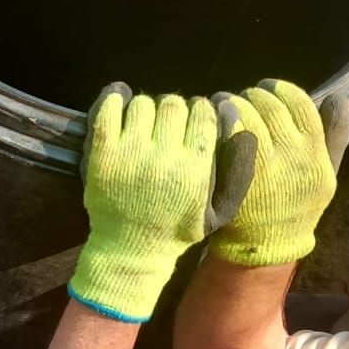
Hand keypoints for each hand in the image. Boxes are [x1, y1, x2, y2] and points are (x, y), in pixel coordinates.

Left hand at [69, 87, 252, 322]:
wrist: (131, 250)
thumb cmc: (179, 229)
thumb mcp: (220, 210)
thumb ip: (239, 170)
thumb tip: (246, 129)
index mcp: (196, 168)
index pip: (204, 113)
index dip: (200, 110)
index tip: (194, 119)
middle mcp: (164, 158)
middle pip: (173, 104)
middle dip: (174, 109)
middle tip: (169, 122)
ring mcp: (130, 155)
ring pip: (143, 104)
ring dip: (146, 107)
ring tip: (146, 123)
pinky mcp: (102, 155)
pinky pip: (107, 111)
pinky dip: (112, 98)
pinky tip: (119, 100)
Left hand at [209, 79, 348, 269]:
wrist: (267, 243)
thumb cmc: (297, 203)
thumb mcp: (325, 172)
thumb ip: (335, 135)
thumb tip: (338, 97)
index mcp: (313, 153)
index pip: (299, 105)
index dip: (281, 90)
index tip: (269, 87)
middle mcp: (288, 157)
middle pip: (268, 107)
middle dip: (253, 95)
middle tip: (243, 96)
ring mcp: (258, 165)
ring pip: (244, 116)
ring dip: (231, 102)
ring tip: (224, 102)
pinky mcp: (230, 174)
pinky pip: (223, 136)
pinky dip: (216, 123)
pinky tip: (213, 120)